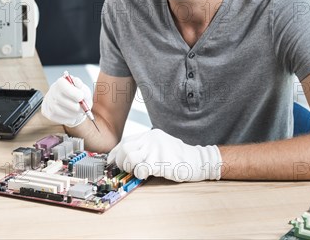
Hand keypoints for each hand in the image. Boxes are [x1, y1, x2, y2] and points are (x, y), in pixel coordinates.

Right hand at [41, 76, 91, 126]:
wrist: (71, 104)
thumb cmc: (78, 95)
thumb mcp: (83, 90)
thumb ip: (83, 88)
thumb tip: (79, 85)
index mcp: (61, 82)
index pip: (62, 85)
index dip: (72, 92)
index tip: (81, 97)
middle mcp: (52, 90)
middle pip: (60, 98)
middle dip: (74, 106)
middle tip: (83, 109)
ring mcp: (48, 101)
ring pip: (57, 110)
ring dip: (71, 114)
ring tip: (79, 114)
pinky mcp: (47, 112)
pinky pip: (55, 117)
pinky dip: (66, 119)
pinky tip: (72, 117)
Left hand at [107, 129, 221, 181]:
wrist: (198, 160)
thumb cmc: (178, 156)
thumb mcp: (161, 145)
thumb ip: (146, 148)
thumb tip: (126, 157)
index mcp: (150, 135)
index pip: (125, 141)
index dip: (115, 153)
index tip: (111, 162)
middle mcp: (151, 139)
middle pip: (125, 148)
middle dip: (120, 162)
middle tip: (126, 170)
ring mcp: (156, 150)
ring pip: (130, 157)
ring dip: (129, 168)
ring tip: (137, 172)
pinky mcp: (161, 162)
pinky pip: (141, 168)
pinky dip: (140, 174)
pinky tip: (146, 174)